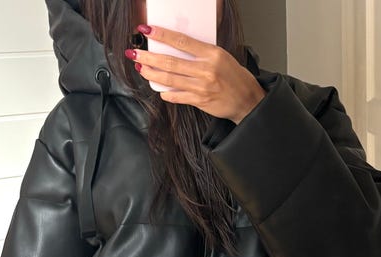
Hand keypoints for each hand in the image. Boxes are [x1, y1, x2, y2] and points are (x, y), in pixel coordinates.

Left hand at [124, 24, 266, 123]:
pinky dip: (166, 93)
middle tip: (134, 53)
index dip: (162, 35)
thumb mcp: (221, 57)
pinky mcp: (199, 101)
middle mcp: (205, 70)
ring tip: (141, 68)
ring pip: (170, 79)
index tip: (147, 31)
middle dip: (148, 57)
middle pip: (170, 62)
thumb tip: (176, 47)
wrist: (246, 99)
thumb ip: (200, 52)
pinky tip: (159, 89)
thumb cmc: (234, 77)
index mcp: (212, 54)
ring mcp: (201, 87)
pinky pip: (177, 96)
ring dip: (152, 74)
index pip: (181, 41)